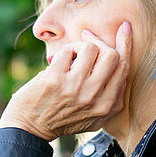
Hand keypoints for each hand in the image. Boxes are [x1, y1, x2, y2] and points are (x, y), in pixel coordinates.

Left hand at [0, 21, 131, 140]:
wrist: (29, 129)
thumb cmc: (61, 122)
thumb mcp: (95, 120)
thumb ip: (113, 102)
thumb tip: (124, 78)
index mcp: (107, 106)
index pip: (123, 68)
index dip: (126, 44)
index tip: (124, 27)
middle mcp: (94, 97)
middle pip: (111, 55)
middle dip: (99, 43)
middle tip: (86, 41)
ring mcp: (75, 88)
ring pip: (90, 49)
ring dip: (78, 46)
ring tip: (69, 56)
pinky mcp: (55, 80)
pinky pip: (66, 52)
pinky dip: (62, 53)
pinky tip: (55, 64)